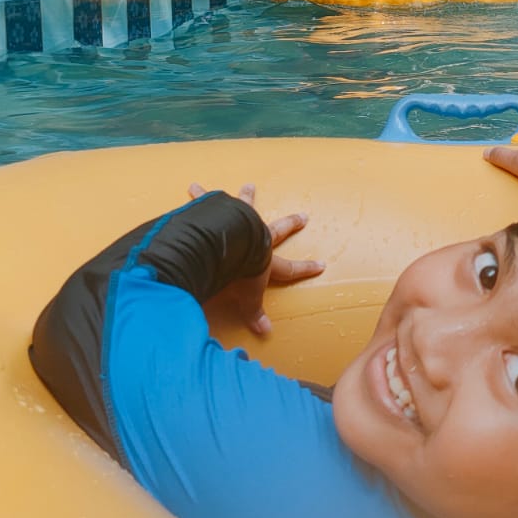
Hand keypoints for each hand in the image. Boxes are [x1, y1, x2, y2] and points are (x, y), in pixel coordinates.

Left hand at [188, 182, 324, 335]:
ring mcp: (238, 219)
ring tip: (249, 186)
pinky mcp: (216, 211)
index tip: (321, 264)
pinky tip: (196, 187)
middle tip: (303, 216)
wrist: (222, 243)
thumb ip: (253, 313)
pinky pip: (208, 200)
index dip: (306, 269)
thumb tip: (265, 332)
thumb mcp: (247, 297)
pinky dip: (202, 194)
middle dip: (291, 224)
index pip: (289, 268)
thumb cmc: (236, 271)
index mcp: (264, 257)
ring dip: (246, 197)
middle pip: (277, 229)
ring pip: (244, 206)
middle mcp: (255, 235)